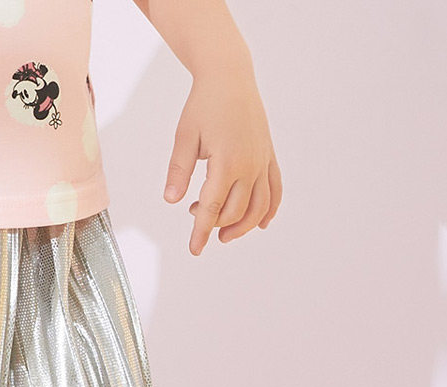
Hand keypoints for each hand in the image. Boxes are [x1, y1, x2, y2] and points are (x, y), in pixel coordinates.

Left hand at [163, 59, 281, 254]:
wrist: (230, 77)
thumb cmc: (204, 105)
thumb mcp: (184, 137)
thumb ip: (178, 171)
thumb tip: (171, 200)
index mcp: (227, 161)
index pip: (213, 207)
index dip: (202, 232)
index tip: (194, 250)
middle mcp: (250, 164)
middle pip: (235, 211)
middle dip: (215, 224)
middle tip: (195, 216)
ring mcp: (263, 161)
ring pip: (259, 207)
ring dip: (242, 225)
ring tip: (223, 232)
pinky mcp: (269, 156)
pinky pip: (275, 190)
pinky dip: (269, 210)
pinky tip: (260, 224)